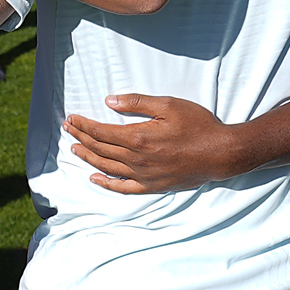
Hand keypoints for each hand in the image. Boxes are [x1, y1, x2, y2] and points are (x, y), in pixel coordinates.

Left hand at [61, 93, 254, 192]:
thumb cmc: (198, 125)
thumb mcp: (168, 105)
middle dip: (81, 137)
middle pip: (100, 149)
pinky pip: (123, 188)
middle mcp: (136, 160)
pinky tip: (95, 179)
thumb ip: (137, 102)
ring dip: (88, 158)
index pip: (100, 132)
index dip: (83, 125)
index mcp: (138, 137)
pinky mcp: (152, 186)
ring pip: (107, 168)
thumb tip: (109, 101)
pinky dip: (107, 184)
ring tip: (75, 149)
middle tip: (68, 129)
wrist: (221, 153)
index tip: (71, 118)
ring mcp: (143, 176)